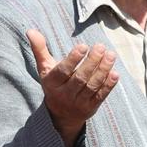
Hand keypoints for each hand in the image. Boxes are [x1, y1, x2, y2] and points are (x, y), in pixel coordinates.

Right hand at [29, 29, 118, 146]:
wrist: (61, 115)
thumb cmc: (54, 84)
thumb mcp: (44, 69)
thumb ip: (40, 50)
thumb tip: (31, 31)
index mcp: (52, 83)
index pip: (63, 71)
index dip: (73, 59)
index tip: (84, 46)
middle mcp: (65, 94)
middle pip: (80, 78)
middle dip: (92, 62)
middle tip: (100, 47)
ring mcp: (78, 102)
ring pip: (92, 86)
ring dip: (103, 70)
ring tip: (111, 55)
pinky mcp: (91, 108)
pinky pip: (101, 96)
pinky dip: (108, 85)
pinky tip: (115, 73)